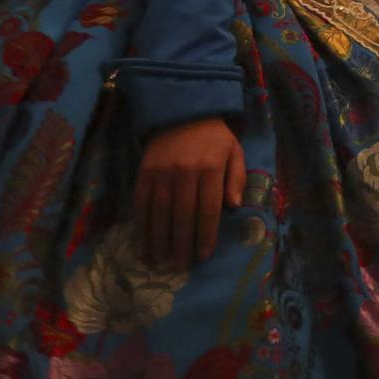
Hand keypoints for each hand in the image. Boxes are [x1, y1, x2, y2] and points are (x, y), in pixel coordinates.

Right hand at [135, 118, 244, 268]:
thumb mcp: (235, 151)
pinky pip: (141, 204)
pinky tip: (144, 243)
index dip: (206, 235)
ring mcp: (162, 173)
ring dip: (159, 241)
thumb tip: (234, 207)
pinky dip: (142, 226)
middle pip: (183, 216)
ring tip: (160, 262)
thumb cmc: (214, 137)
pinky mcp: (144, 173)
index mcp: (211, 168)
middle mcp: (185, 172)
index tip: (204, 256)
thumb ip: (237, 178)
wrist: (183, 112)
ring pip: (160, 214)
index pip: (208, 209)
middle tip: (181, 267)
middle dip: (182, 244)